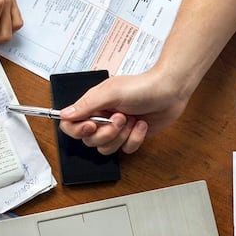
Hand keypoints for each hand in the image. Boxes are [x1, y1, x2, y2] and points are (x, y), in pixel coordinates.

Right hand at [58, 71, 189, 153]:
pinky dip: (135, 138)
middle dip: (107, 132)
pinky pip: (125, 149)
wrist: (170, 91)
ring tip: (131, 119)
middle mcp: (102, 117)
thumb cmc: (142, 86)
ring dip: (121, 136)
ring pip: (106, 148)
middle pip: (89, 140)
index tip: (90, 126)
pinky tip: (141, 124)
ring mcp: (117, 129)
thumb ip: (86, 105)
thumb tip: (64, 114)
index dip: (77, 130)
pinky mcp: (131, 136)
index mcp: (93, 104)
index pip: (70, 124)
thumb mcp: (111, 92)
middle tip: (120, 118)